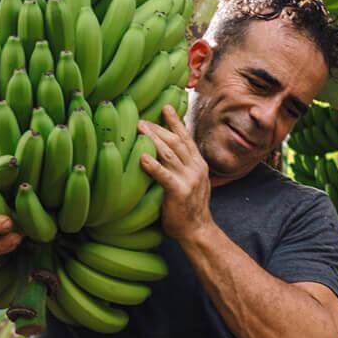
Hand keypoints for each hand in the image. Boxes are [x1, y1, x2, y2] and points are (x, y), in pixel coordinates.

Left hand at [137, 105, 213, 241]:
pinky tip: (141, 157)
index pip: (185, 137)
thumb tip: (164, 149)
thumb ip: (181, 165)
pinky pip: (164, 175)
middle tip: (140, 118)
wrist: (198, 231)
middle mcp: (196, 168)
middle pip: (175, 141)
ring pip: (169, 153)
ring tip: (139, 129)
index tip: (165, 106)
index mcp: (197, 164)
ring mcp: (189, 179)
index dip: (175, 121)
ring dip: (152, 139)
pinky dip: (153, 165)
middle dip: (158, 128)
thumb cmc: (188, 207)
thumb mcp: (190, 181)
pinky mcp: (179, 192)